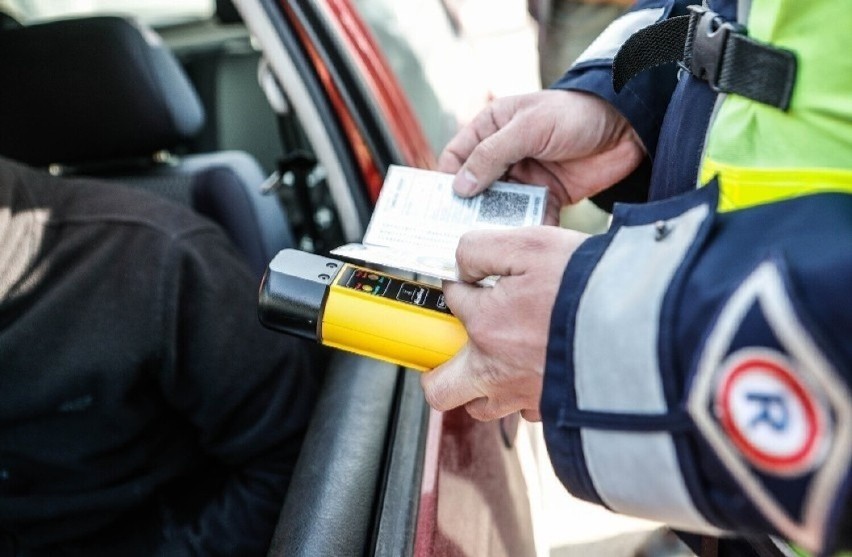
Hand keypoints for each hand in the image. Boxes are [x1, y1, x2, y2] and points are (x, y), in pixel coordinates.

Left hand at [420, 225, 588, 421]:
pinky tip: (541, 371)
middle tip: (453, 350)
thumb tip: (461, 263)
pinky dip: (525, 396)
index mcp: (486, 325)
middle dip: (439, 371)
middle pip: (442, 388)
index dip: (463, 284)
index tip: (478, 279)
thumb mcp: (530, 245)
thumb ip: (482, 249)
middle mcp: (497, 369)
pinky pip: (526, 413)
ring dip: (482, 387)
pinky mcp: (555, 411)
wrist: (645, 329)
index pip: (453, 301)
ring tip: (499, 361)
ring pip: (483, 406)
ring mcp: (525, 396)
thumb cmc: (589, 286)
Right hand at [439, 90, 644, 223]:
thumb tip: (460, 186)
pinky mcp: (546, 195)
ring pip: (499, 205)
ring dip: (496, 222)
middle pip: (474, 187)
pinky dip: (525, 228)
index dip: (446, 181)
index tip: (440, 207)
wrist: (629, 127)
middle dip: (468, 209)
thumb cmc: (576, 113)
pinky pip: (528, 216)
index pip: (456, 158)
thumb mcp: (528, 127)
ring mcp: (524, 177)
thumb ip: (492, 155)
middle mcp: (503, 154)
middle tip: (459, 232)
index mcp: (491, 128)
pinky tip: (521, 240)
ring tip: (489, 240)